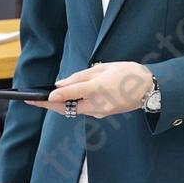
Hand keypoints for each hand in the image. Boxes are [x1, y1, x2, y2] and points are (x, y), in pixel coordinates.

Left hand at [25, 61, 153, 118]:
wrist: (150, 89)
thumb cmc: (129, 74)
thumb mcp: (104, 68)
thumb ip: (81, 76)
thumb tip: (62, 84)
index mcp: (98, 88)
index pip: (71, 94)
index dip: (55, 96)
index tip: (42, 97)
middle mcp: (98, 104)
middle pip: (68, 108)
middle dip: (49, 106)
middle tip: (33, 102)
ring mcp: (101, 112)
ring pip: (75, 110)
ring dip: (60, 105)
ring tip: (45, 99)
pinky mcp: (103, 114)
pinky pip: (84, 110)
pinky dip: (74, 104)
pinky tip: (67, 98)